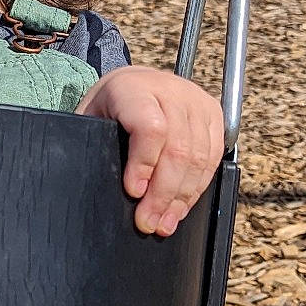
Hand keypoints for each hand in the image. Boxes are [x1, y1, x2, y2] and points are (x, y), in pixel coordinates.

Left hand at [78, 67, 223, 234]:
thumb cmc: (110, 106)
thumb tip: (93, 187)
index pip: (150, 127)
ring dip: (181, 197)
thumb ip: (94, 145)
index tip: (133, 192)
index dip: (143, 163)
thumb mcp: (92, 118)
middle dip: (162, 193)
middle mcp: (171, 91)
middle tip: (148, 221)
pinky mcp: (213, 115)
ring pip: (198, 157)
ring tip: (164, 223)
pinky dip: (197, 188)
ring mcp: (196, 102)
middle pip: (177, 148)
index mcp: (134, 88)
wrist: (137, 82)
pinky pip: (212, 158)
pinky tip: (180, 207)